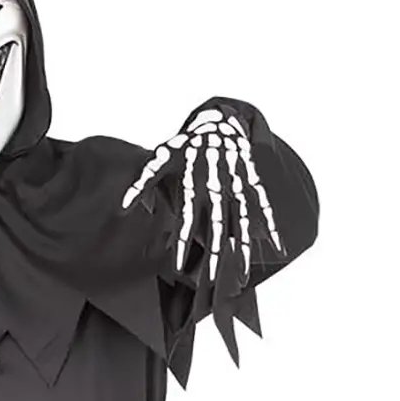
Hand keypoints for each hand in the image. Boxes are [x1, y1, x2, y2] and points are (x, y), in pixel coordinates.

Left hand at [121, 104, 283, 278]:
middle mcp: (217, 187)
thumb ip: (142, 183)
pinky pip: (263, 207)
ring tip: (243, 274)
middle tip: (211, 280)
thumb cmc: (186, 145)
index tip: (177, 268)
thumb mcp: (160, 159)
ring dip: (244, 248)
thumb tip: (121, 206)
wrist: (218, 120)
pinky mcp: (251, 183)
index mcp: (194, 184)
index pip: (186, 220)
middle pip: (216, 226)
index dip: (181, 243)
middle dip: (214, 254)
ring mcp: (236, 185)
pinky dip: (272, 226)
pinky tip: (277, 247)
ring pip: (242, 221)